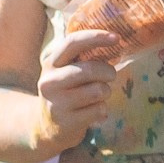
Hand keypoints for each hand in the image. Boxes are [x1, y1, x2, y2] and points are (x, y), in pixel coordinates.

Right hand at [37, 27, 119, 148]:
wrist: (47, 125)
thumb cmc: (66, 90)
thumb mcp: (67, 70)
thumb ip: (84, 57)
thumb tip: (115, 41)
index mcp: (51, 63)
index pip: (73, 43)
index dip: (96, 37)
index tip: (117, 38)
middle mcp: (50, 81)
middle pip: (89, 69)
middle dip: (108, 71)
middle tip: (111, 75)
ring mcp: (57, 103)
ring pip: (98, 91)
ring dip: (105, 92)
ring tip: (98, 95)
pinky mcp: (67, 121)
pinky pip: (99, 110)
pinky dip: (102, 110)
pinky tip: (92, 112)